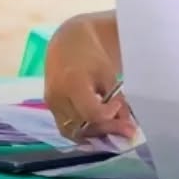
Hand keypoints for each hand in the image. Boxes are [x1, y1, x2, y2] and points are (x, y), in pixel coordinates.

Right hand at [44, 15, 135, 141]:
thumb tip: (128, 125)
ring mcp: (52, 104)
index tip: (119, 104)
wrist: (66, 43)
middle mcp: (58, 97)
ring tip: (113, 130)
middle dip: (107, 130)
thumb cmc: (90, 55)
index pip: (92, 113)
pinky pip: (67, 128)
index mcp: (72, 82)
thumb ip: (117, 100)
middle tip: (127, 130)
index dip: (109, 116)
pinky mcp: (51, 108)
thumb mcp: (108, 74)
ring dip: (96, 135)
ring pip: (74, 133)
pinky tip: (100, 128)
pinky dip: (84, 132)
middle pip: (83, 126)